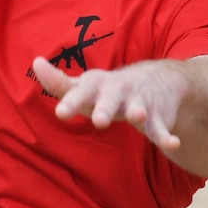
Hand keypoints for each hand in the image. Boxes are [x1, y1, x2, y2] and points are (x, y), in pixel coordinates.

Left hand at [31, 57, 186, 153]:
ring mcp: (139, 103)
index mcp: (96, 86)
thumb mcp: (85, 85)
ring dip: (138, 111)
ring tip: (138, 115)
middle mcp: (117, 92)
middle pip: (109, 101)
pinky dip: (167, 136)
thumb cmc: (109, 89)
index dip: (71, 102)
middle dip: (105, 109)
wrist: (159, 79)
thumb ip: (59, 82)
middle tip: (100, 121)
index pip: (80, 93)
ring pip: (138, 108)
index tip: (61, 113)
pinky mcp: (159, 116)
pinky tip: (172, 145)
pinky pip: (162, 128)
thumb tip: (35, 62)